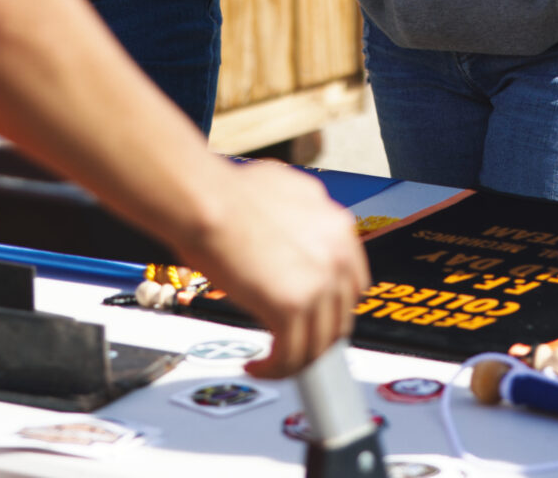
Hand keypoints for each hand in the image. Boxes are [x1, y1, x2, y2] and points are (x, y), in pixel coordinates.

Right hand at [177, 160, 370, 378]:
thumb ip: (299, 215)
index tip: (314, 317)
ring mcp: (319, 282)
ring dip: (295, 360)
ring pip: (318, 344)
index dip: (331, 307)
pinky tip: (257, 365)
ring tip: (271, 361)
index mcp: (337, 227)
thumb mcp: (283, 189)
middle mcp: (337, 254)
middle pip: (339, 317)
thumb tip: (293, 229)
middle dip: (315, 337)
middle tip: (291, 342)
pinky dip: (275, 369)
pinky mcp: (292, 306)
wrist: (205, 200)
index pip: (352, 283)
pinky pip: (292, 356)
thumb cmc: (226, 192)